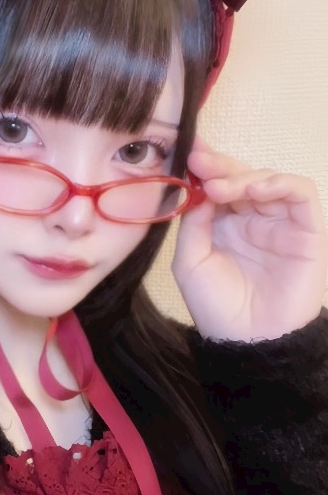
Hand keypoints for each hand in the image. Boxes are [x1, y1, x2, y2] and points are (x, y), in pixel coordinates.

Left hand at [172, 139, 327, 341]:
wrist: (248, 342)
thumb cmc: (218, 308)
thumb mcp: (190, 262)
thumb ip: (193, 223)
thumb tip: (199, 187)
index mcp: (225, 224)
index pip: (218, 184)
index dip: (205, 166)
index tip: (187, 152)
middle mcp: (253, 219)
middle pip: (242, 176)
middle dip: (220, 165)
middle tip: (200, 162)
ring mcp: (281, 223)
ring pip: (269, 179)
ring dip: (244, 176)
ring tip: (219, 187)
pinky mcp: (307, 229)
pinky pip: (301, 193)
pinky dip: (280, 182)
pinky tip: (257, 188)